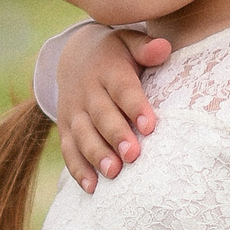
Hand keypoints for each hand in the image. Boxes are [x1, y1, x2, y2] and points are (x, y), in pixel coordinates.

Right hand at [55, 29, 170, 190]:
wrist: (74, 56)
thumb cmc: (115, 54)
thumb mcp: (128, 41)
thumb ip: (145, 48)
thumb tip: (163, 48)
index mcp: (107, 70)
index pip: (123, 89)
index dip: (135, 107)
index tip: (150, 126)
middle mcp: (87, 92)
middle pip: (102, 116)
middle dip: (116, 136)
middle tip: (133, 156)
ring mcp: (74, 112)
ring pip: (83, 136)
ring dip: (97, 155)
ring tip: (114, 173)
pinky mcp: (66, 129)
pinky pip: (69, 151)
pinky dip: (78, 169)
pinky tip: (92, 187)